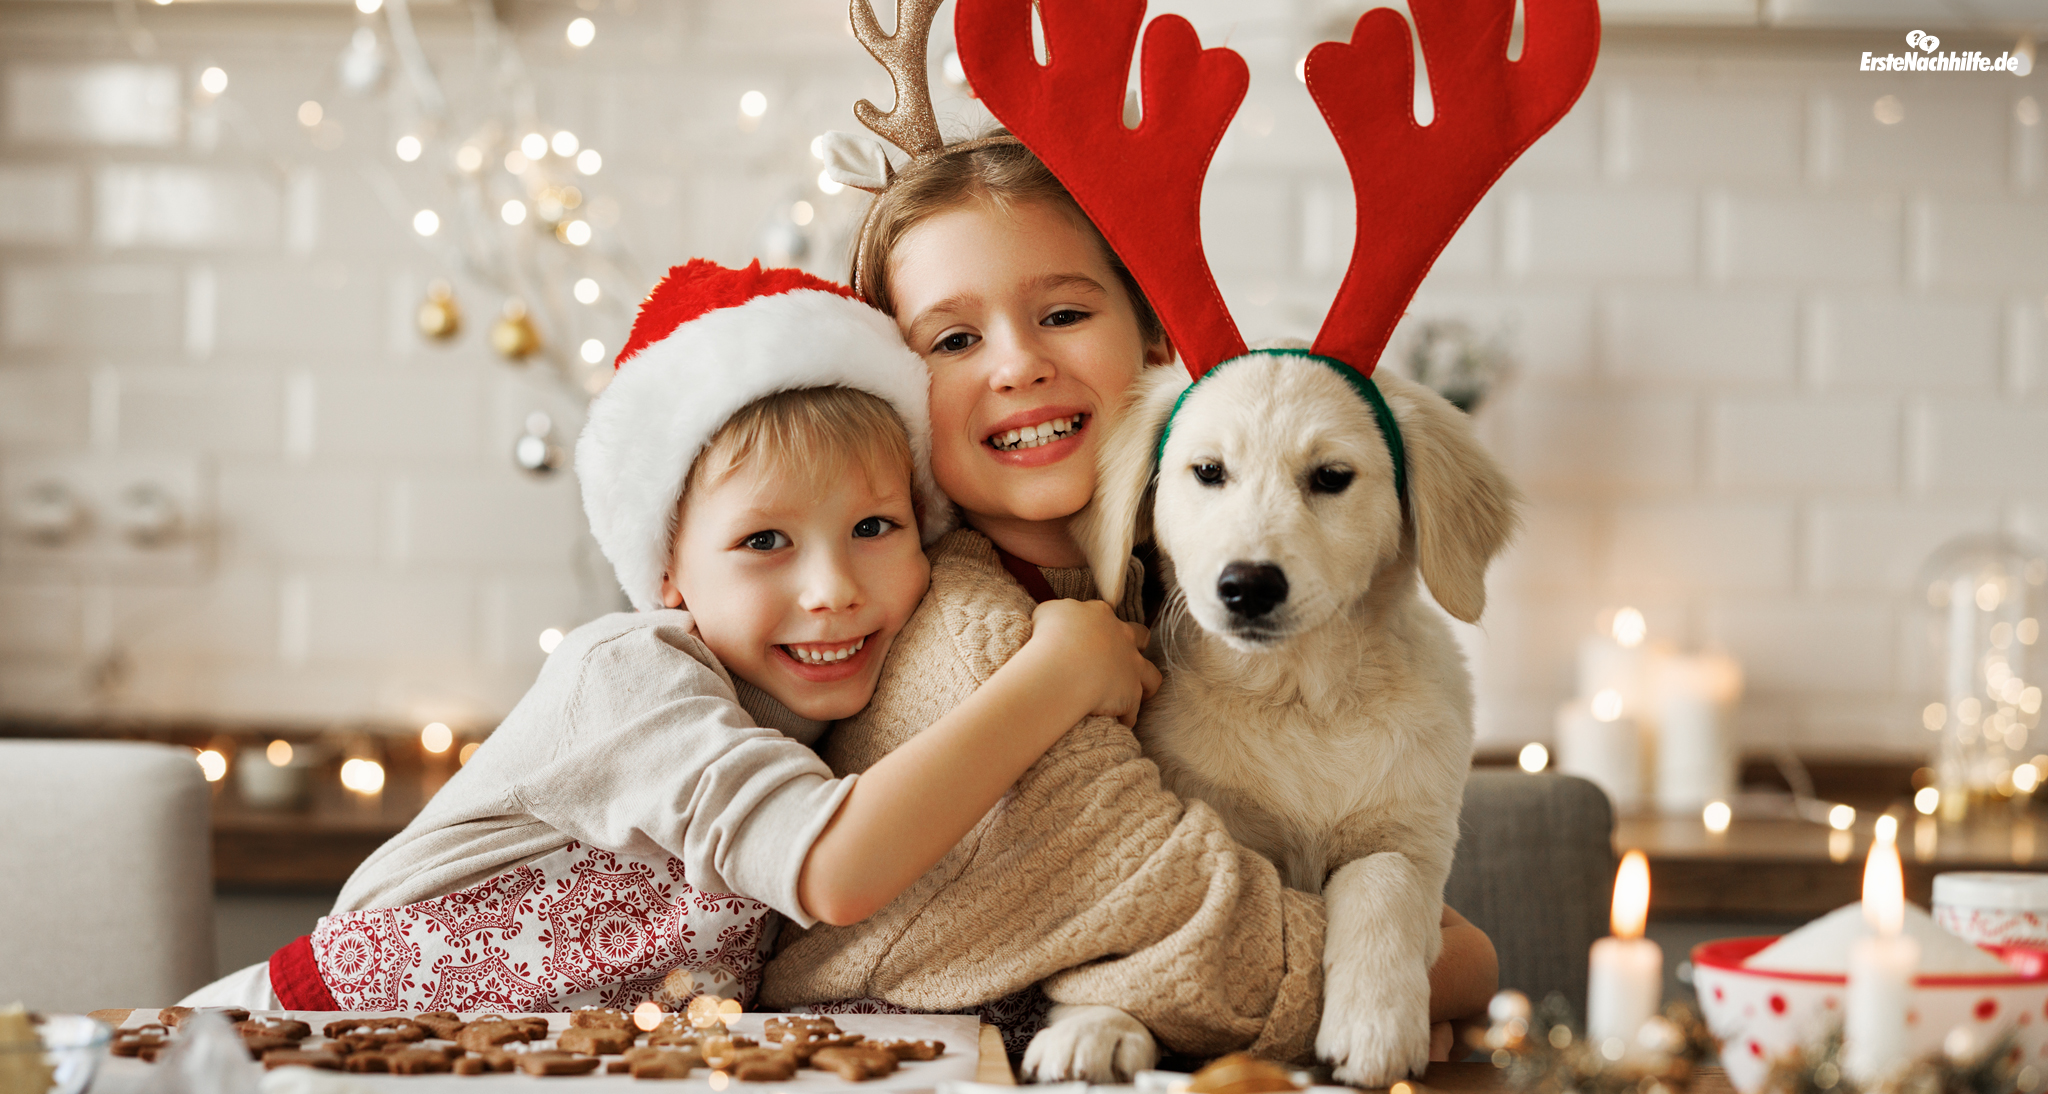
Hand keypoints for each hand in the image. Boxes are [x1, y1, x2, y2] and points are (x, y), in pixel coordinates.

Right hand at [1023, 599, 1160, 727]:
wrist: (1061, 668)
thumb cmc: (1049, 637)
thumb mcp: (1047, 613)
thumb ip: (1060, 613)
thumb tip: (1059, 620)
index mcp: (1101, 615)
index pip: (1107, 616)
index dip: (1100, 626)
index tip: (1089, 637)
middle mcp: (1123, 638)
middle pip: (1141, 637)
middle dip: (1136, 645)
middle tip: (1120, 657)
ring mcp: (1131, 668)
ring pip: (1151, 677)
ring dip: (1145, 685)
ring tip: (1134, 694)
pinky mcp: (1131, 695)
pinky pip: (1132, 712)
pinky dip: (1125, 718)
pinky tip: (1116, 723)